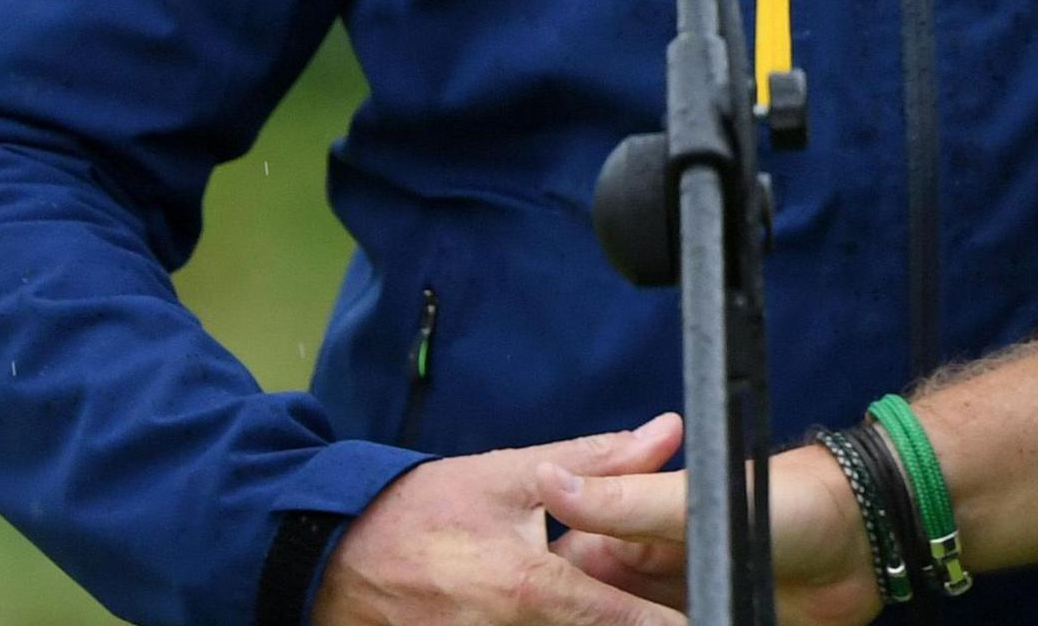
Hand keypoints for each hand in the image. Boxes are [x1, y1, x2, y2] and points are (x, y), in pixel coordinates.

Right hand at [312, 418, 684, 625]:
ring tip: (616, 608)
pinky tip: (565, 615)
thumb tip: (668, 432)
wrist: (322, 556)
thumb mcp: (506, 477)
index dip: (670, 625)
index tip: (714, 616)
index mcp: (526, 591)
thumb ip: (596, 460)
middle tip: (677, 610)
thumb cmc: (414, 513)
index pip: (622, 622)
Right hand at [541, 437, 884, 625]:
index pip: (574, 577)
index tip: (541, 613)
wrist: (869, 537)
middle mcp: (651, 578)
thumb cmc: (791, 500)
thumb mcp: (697, 500)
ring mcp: (683, 610)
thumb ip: (625, 499)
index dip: (559, 600)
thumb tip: (548, 478)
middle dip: (594, 621)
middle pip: (603, 614)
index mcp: (634, 536)